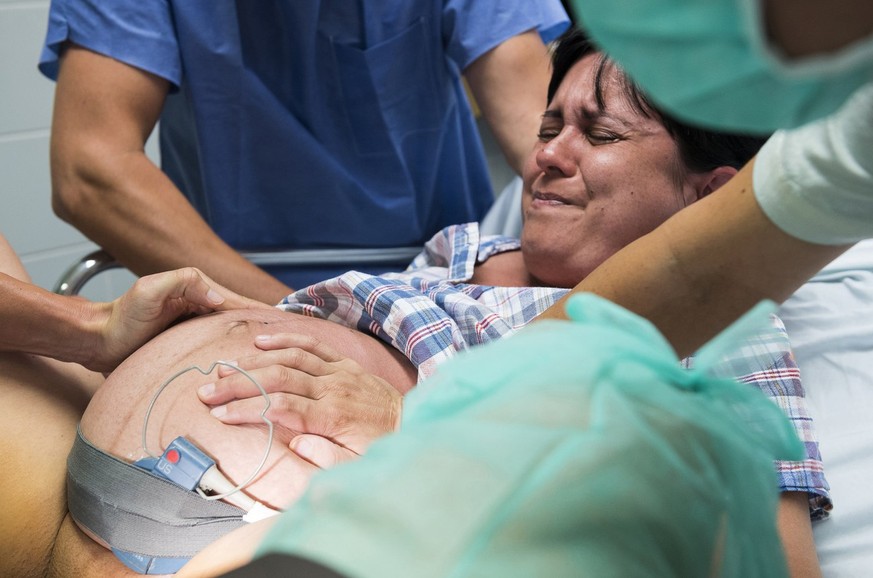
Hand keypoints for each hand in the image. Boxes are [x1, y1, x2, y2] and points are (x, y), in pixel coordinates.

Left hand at [93, 267, 270, 371]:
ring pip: (235, 334)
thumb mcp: (149, 290)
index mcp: (198, 290)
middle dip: (267, 327)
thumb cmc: (121, 318)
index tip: (285, 322)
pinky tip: (252, 366)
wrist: (100, 341)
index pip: (238, 301)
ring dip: (256, 343)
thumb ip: (182, 282)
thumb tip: (219, 296)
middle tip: (294, 342)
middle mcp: (202, 307)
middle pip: (243, 317)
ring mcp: (198, 327)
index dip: (262, 311)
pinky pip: (222, 348)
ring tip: (282, 356)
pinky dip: (239, 354)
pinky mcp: (192, 346)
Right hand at [197, 333, 401, 459]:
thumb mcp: (355, 463)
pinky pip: (311, 344)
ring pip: (290, 357)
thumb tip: (295, 443)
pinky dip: (284, 339)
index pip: (281, 407)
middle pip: (278, 379)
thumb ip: (326, 457)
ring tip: (222, 368)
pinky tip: (259, 342)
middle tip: (206, 392)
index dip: (248, 409)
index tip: (219, 414)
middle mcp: (333, 387)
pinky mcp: (342, 362)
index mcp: (332, 415)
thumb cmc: (377, 447)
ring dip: (253, 361)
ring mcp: (338, 370)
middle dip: (238, 385)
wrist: (409, 422)